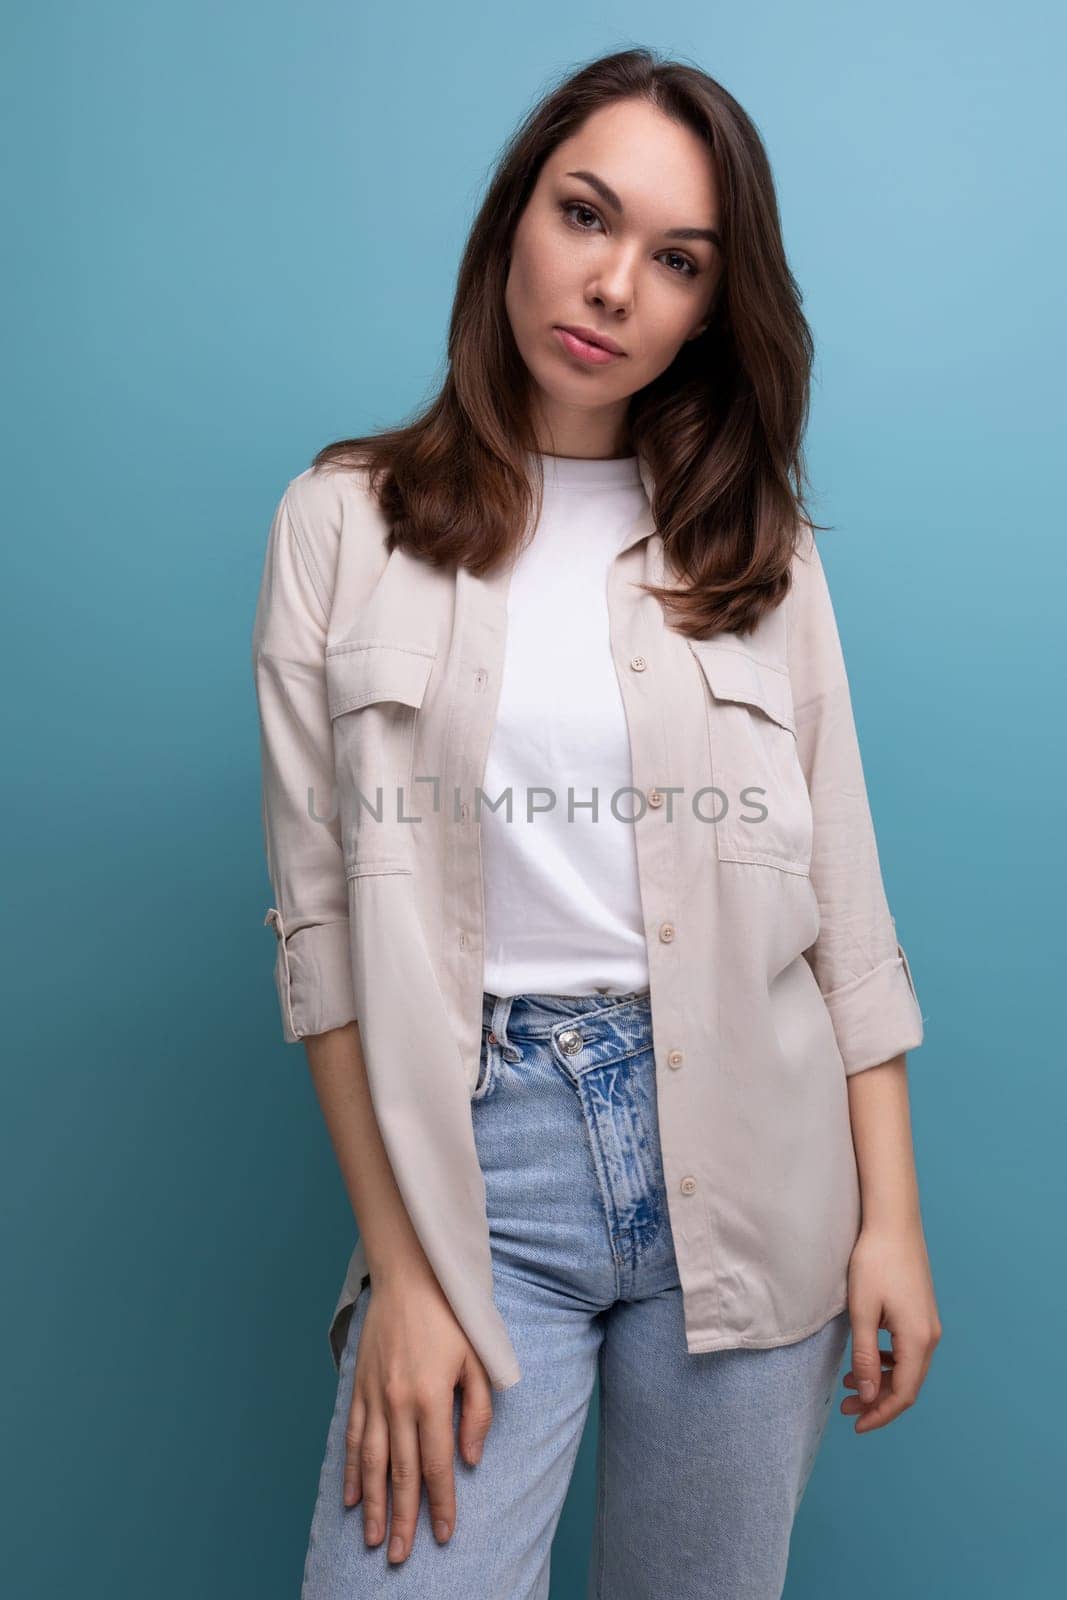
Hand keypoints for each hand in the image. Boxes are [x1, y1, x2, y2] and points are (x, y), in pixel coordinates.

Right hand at [343, 1273, 494, 1563]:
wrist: (409, 1278)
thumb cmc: (450, 1318)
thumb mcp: (478, 1359)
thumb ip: (477, 1411)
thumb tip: (469, 1459)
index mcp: (432, 1398)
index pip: (436, 1465)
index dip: (441, 1504)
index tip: (444, 1535)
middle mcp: (398, 1403)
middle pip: (400, 1474)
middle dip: (402, 1519)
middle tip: (399, 1556)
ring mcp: (374, 1397)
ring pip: (372, 1463)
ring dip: (372, 1505)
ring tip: (373, 1539)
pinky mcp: (359, 1388)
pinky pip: (354, 1438)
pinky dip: (352, 1470)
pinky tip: (351, 1497)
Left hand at [842, 1220, 942, 1432]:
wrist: (893, 1222)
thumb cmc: (874, 1262)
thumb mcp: (862, 1311)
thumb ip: (863, 1356)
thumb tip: (868, 1396)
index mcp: (918, 1339)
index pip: (902, 1393)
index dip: (880, 1414)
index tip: (857, 1424)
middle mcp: (930, 1336)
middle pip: (907, 1385)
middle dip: (878, 1402)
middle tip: (847, 1408)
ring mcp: (929, 1325)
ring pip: (907, 1368)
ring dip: (881, 1382)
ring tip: (849, 1387)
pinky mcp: (921, 1314)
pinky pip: (907, 1351)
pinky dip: (887, 1363)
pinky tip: (865, 1360)